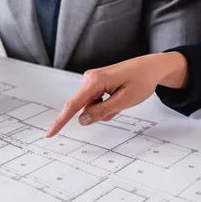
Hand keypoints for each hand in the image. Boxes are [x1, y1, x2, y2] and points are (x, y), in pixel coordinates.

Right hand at [46, 52, 187, 136]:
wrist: (151, 67)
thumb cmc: (141, 80)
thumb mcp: (124, 100)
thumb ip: (101, 112)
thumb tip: (81, 120)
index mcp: (94, 81)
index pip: (73, 105)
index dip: (60, 122)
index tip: (49, 134)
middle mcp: (89, 78)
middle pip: (84, 108)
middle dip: (100, 113)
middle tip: (120, 104)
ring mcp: (92, 80)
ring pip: (91, 107)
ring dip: (105, 109)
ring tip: (122, 98)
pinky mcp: (96, 83)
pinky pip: (96, 102)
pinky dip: (106, 105)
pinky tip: (118, 96)